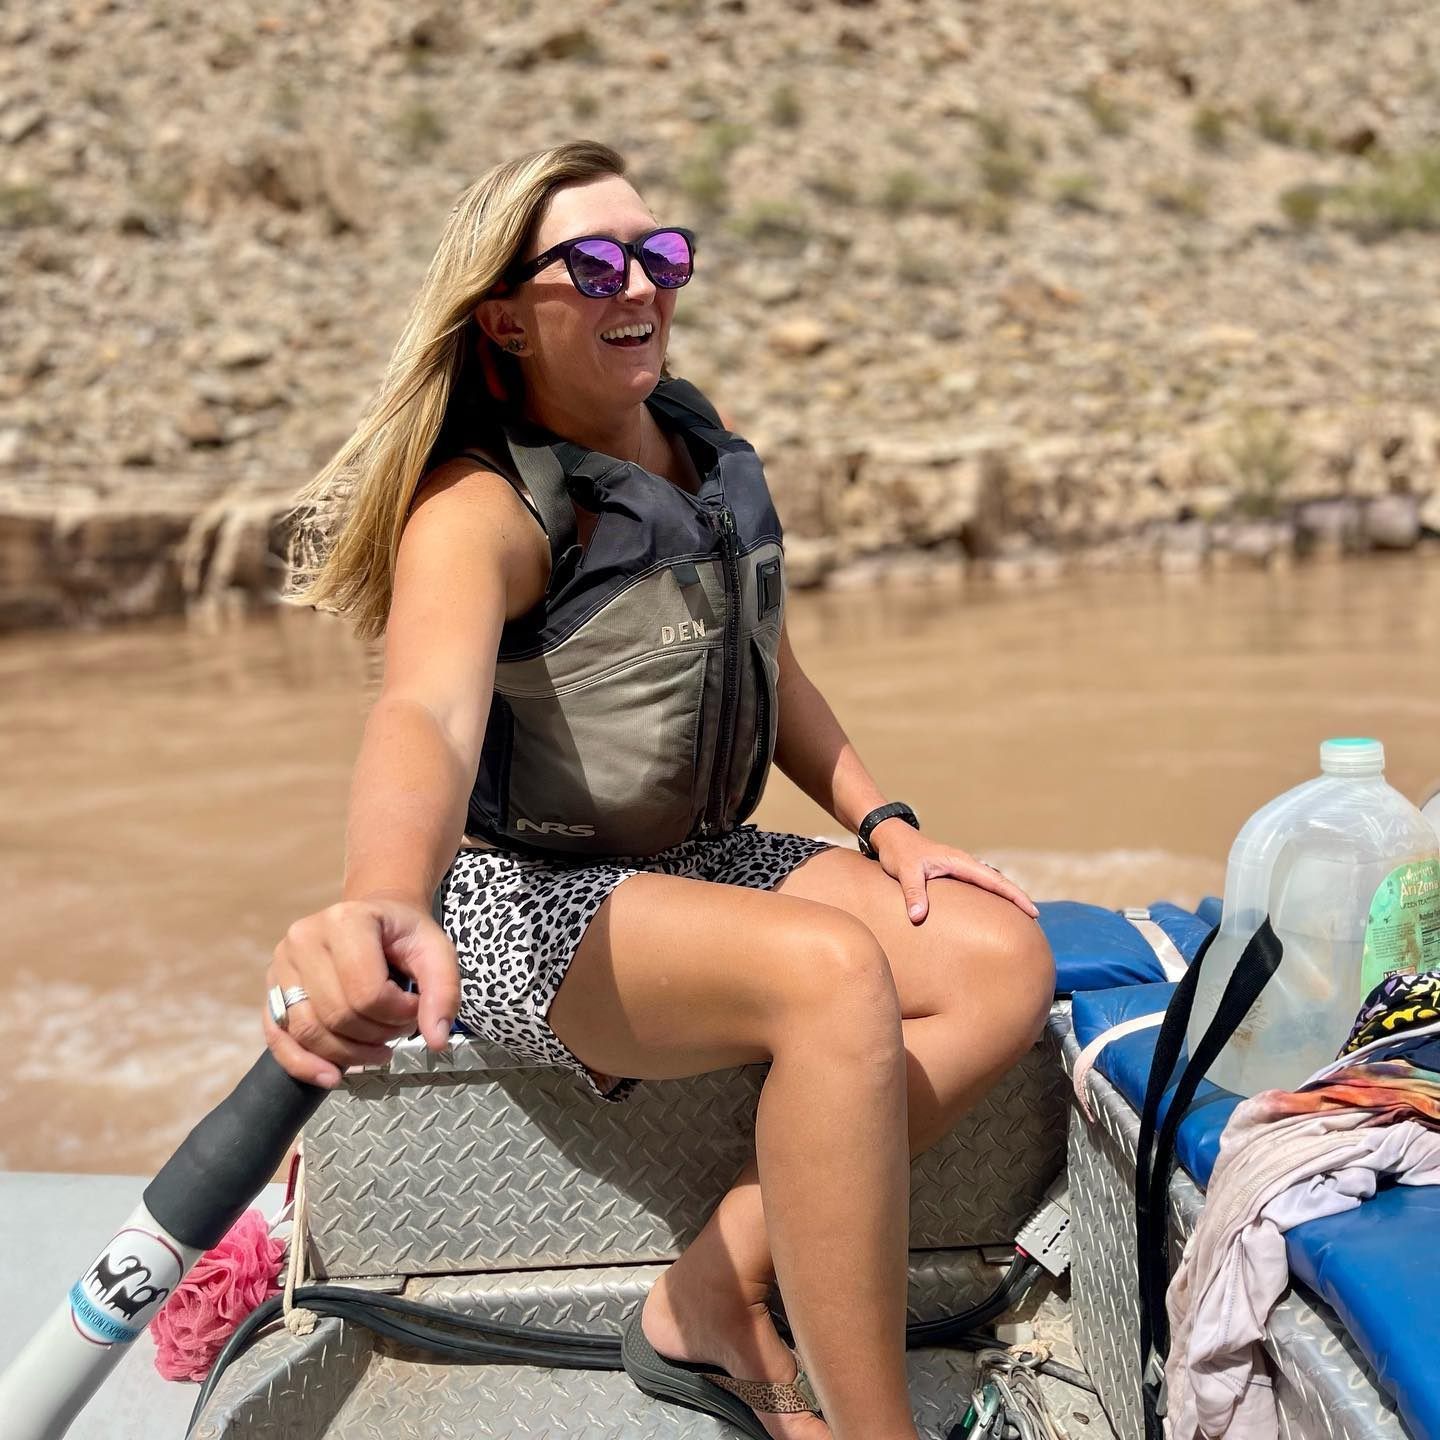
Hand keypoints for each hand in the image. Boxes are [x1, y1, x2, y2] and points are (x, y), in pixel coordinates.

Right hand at [263, 896, 460, 1088]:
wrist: (374, 920)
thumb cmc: (404, 935)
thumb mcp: (436, 951)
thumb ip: (443, 991)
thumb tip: (437, 1040)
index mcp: (346, 920)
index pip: (367, 993)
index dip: (398, 1014)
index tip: (416, 1009)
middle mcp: (304, 938)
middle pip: (338, 1015)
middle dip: (376, 1035)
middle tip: (399, 1028)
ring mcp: (281, 964)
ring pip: (308, 1031)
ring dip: (348, 1054)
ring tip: (378, 1048)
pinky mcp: (271, 988)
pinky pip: (278, 1037)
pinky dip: (303, 1064)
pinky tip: (332, 1077)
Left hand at [869, 820, 1039, 924]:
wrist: (888, 836)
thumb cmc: (898, 851)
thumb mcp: (905, 872)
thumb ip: (914, 893)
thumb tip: (918, 918)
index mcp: (960, 862)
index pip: (996, 881)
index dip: (1015, 896)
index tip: (1033, 911)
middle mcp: (964, 863)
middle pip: (999, 881)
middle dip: (1017, 898)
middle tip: (1035, 919)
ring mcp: (958, 867)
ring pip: (989, 882)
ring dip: (1004, 896)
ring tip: (1018, 916)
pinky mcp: (950, 872)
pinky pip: (977, 884)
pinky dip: (989, 894)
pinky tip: (990, 907)